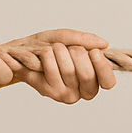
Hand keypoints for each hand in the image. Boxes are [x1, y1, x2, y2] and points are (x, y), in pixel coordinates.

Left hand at [1, 29, 115, 103]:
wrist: (23, 53)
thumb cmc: (49, 46)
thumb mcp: (68, 38)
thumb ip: (85, 40)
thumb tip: (104, 44)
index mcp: (94, 79)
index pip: (108, 82)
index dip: (102, 67)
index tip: (94, 52)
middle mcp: (82, 91)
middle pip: (88, 74)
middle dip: (77, 52)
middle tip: (68, 48)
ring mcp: (66, 94)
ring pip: (69, 70)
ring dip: (60, 51)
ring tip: (54, 49)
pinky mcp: (50, 92)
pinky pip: (52, 70)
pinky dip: (48, 56)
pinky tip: (44, 54)